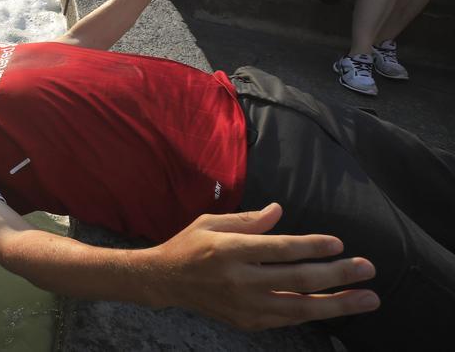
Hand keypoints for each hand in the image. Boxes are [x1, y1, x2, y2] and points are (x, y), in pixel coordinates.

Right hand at [142, 203, 379, 330]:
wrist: (163, 281)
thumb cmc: (189, 245)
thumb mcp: (211, 222)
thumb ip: (248, 219)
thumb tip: (280, 211)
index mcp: (229, 250)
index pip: (280, 249)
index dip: (312, 246)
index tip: (338, 243)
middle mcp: (239, 280)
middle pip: (298, 279)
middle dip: (338, 275)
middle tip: (367, 268)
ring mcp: (244, 305)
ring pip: (300, 307)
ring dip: (338, 303)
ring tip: (367, 298)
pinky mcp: (246, 321)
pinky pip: (287, 319)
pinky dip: (312, 312)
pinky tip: (334, 306)